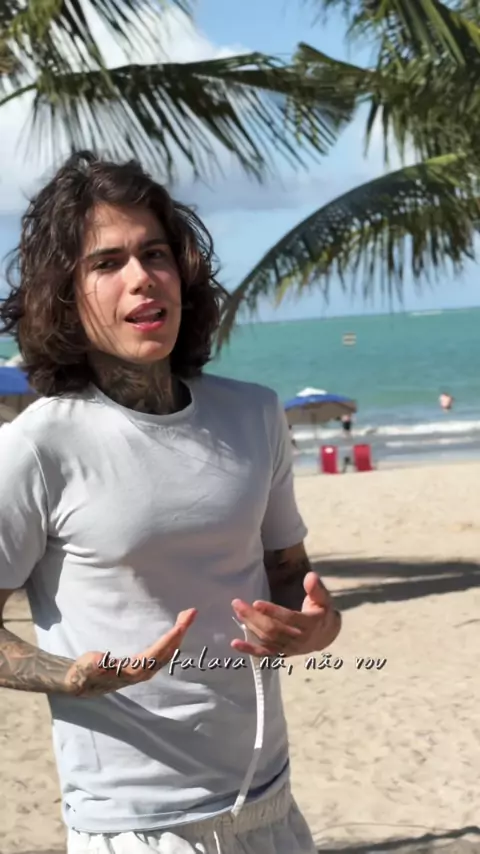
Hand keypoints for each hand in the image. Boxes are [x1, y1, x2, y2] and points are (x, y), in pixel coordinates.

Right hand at [64, 609, 196, 697]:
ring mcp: (145, 670)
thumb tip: (102, 659)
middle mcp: (143, 672)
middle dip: (180, 632)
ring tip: (187, 615)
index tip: (180, 627)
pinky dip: (173, 639)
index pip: (154, 655)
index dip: (167, 640)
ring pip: (168, 652)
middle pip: (167, 652)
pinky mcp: (144, 666)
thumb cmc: (84, 673)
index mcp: (131, 672)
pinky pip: (164, 652)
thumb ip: (93, 664)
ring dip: (179, 634)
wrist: (82, 683)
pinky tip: (177, 630)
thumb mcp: (85, 667)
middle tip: (191, 612)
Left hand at [230, 573, 339, 657]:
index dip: (273, 612)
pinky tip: (234, 643)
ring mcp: (288, 648)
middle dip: (254, 617)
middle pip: (273, 629)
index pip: (289, 619)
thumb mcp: (324, 598)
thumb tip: (310, 576)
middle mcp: (298, 639)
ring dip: (250, 626)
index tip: (256, 603)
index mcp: (310, 624)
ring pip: (266, 639)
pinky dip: (249, 650)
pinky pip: (264, 654)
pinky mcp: (281, 653)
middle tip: (238, 603)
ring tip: (237, 611)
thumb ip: (317, 588)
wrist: (326, 635)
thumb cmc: (322, 612)